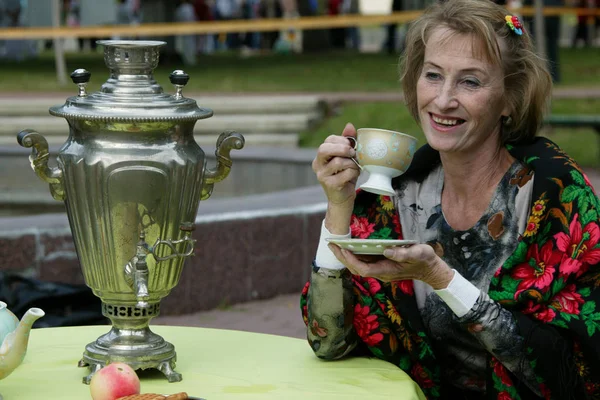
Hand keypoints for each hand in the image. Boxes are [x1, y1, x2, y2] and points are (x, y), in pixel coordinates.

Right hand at [312, 123, 359, 206]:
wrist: (343, 198)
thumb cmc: (345, 175)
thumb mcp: (347, 157)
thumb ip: (347, 142)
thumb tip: (349, 125)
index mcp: (320, 156)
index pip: (328, 141)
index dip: (341, 140)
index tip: (351, 144)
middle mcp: (317, 165)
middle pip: (324, 149)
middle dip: (342, 148)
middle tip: (352, 152)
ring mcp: (322, 175)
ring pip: (338, 162)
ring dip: (352, 163)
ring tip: (355, 167)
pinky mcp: (330, 184)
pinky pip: (346, 173)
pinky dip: (354, 172)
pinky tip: (354, 175)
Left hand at [328, 243, 454, 289]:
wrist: (431, 270)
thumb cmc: (425, 260)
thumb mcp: (418, 253)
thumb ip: (403, 253)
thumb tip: (386, 250)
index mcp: (388, 270)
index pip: (364, 269)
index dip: (352, 260)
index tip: (343, 249)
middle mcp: (381, 272)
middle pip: (357, 269)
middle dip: (343, 258)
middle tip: (331, 244)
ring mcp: (381, 270)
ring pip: (358, 266)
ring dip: (346, 257)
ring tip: (335, 244)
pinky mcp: (382, 266)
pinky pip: (364, 262)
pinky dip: (354, 255)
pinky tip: (348, 246)